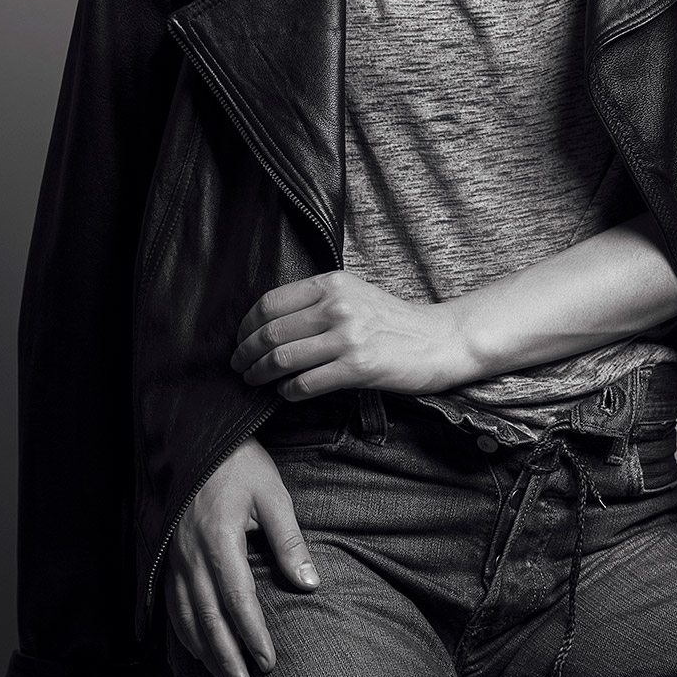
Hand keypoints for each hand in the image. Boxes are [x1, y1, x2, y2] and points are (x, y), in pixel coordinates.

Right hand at [163, 437, 317, 676]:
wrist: (197, 438)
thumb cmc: (240, 464)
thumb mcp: (273, 494)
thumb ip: (289, 542)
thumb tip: (309, 585)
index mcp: (218, 538)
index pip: (237, 598)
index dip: (251, 634)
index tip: (268, 662)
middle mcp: (190, 555)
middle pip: (206, 618)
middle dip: (225, 658)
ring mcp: (174, 558)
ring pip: (185, 617)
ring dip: (204, 654)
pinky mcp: (168, 557)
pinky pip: (172, 605)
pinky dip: (183, 633)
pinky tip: (197, 650)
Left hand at [231, 270, 466, 398]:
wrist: (439, 340)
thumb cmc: (393, 320)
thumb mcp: (354, 294)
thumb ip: (317, 301)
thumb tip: (269, 323)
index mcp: (332, 283)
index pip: (270, 303)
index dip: (246, 326)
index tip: (240, 340)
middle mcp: (337, 306)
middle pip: (271, 332)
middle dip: (245, 353)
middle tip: (238, 366)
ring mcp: (348, 337)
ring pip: (283, 359)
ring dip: (260, 374)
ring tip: (254, 381)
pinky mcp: (358, 368)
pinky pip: (306, 384)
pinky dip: (288, 392)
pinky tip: (286, 393)